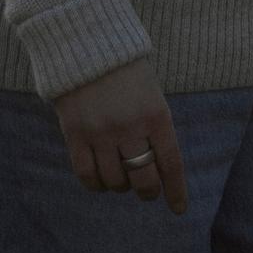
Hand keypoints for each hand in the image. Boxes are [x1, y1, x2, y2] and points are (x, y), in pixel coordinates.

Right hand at [49, 55, 187, 212]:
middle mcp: (130, 126)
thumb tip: (158, 167)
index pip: (171, 163)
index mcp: (156, 113)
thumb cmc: (124, 69)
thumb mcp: (151, 93)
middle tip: (147, 192)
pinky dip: (96, 184)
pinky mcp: (75, 133)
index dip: (176, 191)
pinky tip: (100, 180)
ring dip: (121, 186)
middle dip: (148, 192)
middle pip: (144, 179)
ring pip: (115, 181)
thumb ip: (155, 127)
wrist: (85, 43)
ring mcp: (101, 131)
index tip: (178, 209)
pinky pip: (87, 175)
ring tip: (121, 177)